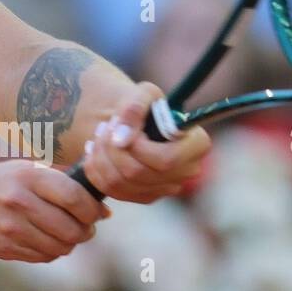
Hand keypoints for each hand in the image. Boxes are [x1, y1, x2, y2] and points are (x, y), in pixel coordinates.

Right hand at [0, 160, 111, 262]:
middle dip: (85, 231)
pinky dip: (51, 251)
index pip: (74, 197)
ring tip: (66, 234)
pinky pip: (43, 256)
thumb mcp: (20, 169)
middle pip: (72, 227)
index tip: (97, 213)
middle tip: (85, 227)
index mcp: (27, 176)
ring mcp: (11, 228)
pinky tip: (46, 241)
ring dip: (70, 243)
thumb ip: (58, 181)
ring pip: (60, 246)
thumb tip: (101, 206)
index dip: (92, 209)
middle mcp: (19, 201)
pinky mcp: (5, 248)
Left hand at [79, 81, 210, 202]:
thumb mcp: (143, 94)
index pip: (167, 160)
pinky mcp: (146, 196)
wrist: (135, 121)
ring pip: (121, 184)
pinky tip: (95, 151)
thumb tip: (121, 138)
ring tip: (100, 135)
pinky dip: (96, 170)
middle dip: (112, 149)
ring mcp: (167, 188)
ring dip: (101, 157)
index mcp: (197, 145)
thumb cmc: (145, 105)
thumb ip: (134, 108)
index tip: (122, 127)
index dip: (138, 148)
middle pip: (139, 173)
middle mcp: (187, 171)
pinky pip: (113, 191)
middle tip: (105, 126)